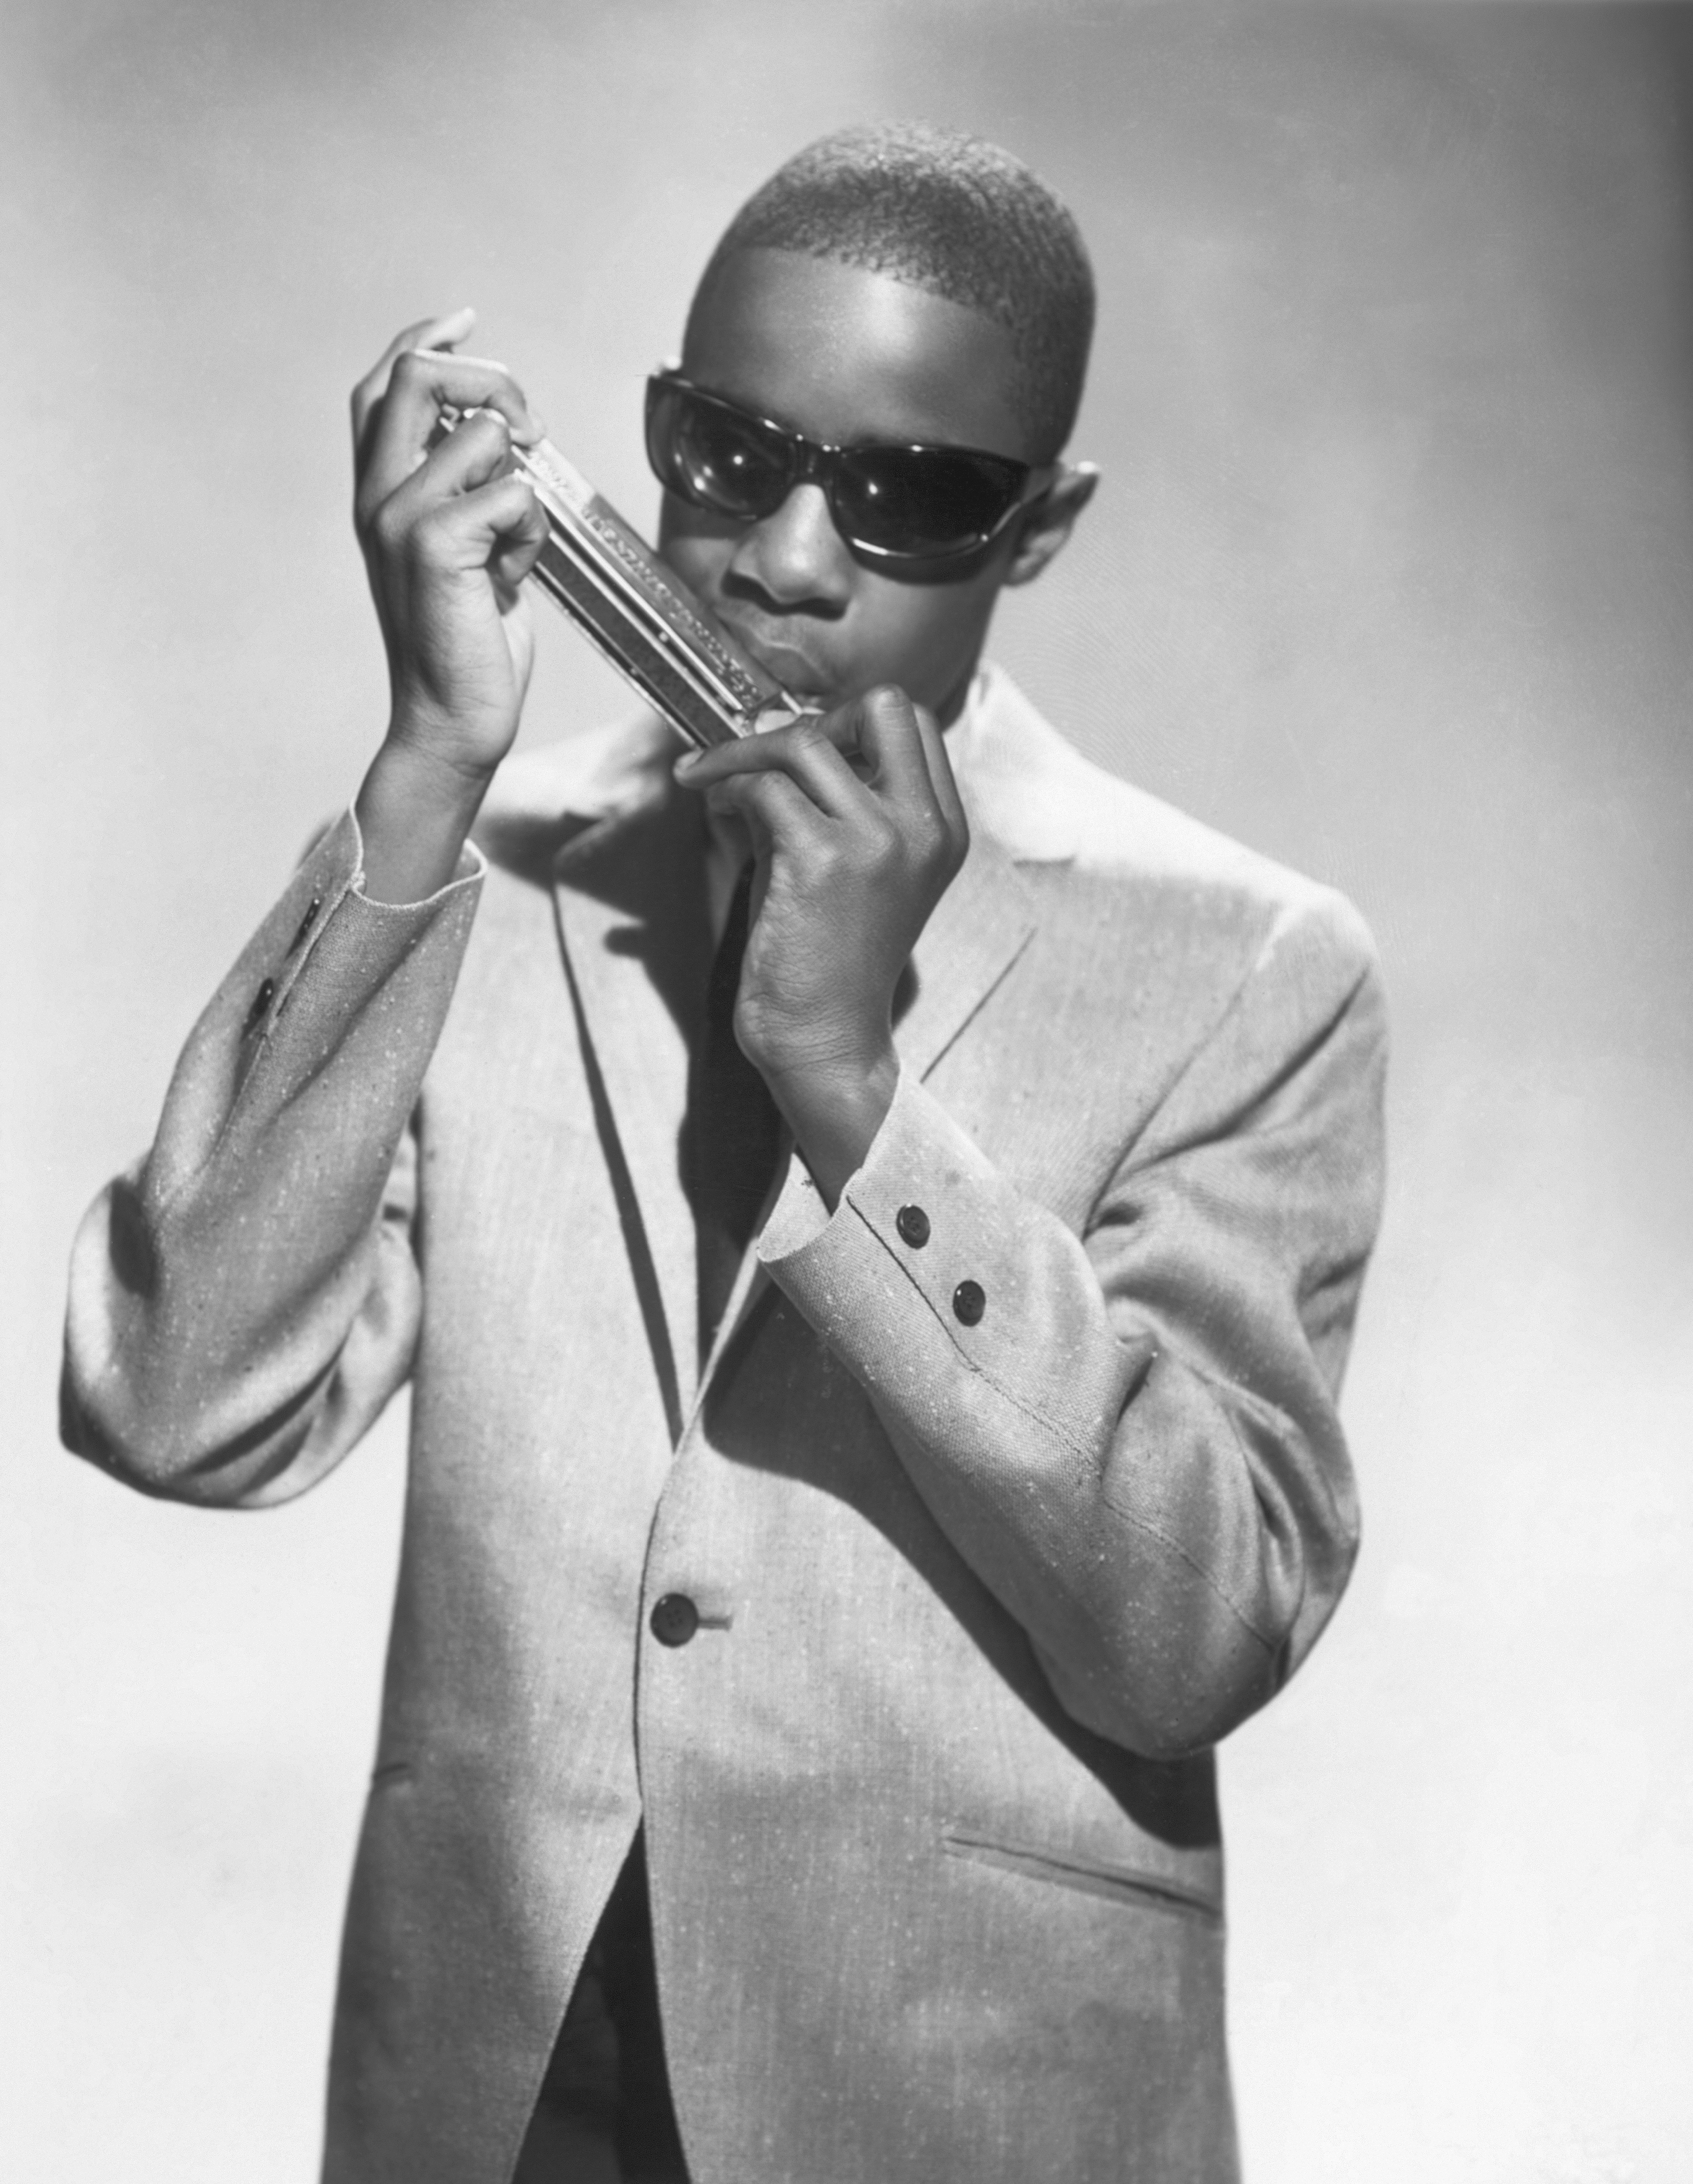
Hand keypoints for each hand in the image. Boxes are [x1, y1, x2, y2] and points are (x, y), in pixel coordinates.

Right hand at [348, 311, 548, 899]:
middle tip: (530, 430)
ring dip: (522, 483)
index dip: (426, 341)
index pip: (383, 384)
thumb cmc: (466, 641)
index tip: (466, 321)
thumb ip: (465, 491)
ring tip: (510, 545)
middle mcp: (376, 496)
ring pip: (484, 435)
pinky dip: (532, 533)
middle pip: (419, 376)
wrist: (451, 720)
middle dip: (491, 380)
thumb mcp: (464, 550)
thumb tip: (504, 430)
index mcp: (376, 491)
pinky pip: (513, 494)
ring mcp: (398, 518)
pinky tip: (512, 576)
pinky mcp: (436, 545)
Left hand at [675, 687, 968, 1203]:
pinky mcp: (823, 859)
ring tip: (714, 782)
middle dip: (815, 716)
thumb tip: (768, 739)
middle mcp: (924, 827)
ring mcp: (879, 840)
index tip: (797, 751)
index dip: (848, 721)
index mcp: (944, 829)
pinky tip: (717, 810)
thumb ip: (833, 804)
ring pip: (806, 740)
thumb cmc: (828, 961)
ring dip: (746, 752)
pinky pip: (764, 787)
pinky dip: (728, 788)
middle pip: (883, 704)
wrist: (824, 1043)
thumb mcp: (854, 871)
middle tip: (764, 756)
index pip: (912, 725)